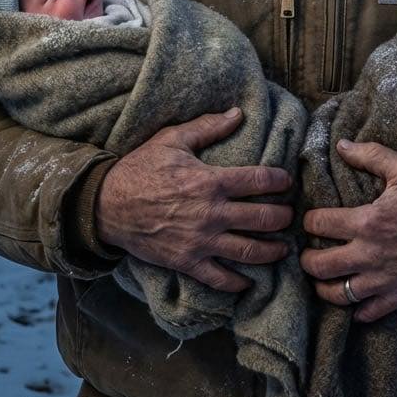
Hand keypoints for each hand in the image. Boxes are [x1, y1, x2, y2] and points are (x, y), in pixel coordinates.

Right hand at [96, 108, 292, 291]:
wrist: (107, 205)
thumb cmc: (140, 168)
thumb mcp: (172, 139)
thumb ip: (208, 127)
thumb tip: (238, 113)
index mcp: (211, 181)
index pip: (260, 180)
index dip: (280, 180)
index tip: (286, 181)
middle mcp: (211, 213)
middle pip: (263, 219)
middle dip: (283, 218)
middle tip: (290, 216)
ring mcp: (200, 241)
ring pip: (249, 252)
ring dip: (272, 251)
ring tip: (283, 249)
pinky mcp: (187, 262)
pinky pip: (220, 279)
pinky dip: (239, 284)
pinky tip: (250, 282)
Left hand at [300, 139, 396, 322]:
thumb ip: (371, 155)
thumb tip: (341, 145)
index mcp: (368, 221)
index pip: (318, 224)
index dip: (309, 221)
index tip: (311, 220)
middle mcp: (369, 254)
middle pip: (319, 266)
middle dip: (307, 260)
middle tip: (309, 253)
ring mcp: (383, 280)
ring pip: (337, 294)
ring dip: (324, 287)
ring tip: (324, 278)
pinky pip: (366, 312)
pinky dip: (355, 309)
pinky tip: (353, 297)